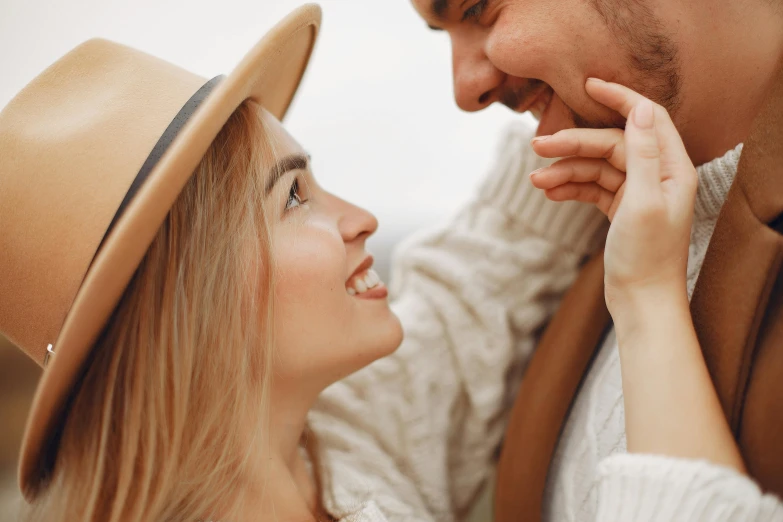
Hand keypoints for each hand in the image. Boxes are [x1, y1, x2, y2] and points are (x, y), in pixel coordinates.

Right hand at [529, 79, 697, 308]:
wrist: (641, 302)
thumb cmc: (647, 256)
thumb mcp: (644, 201)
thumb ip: (642, 154)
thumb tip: (641, 109)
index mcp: (670, 169)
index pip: (646, 118)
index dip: (619, 98)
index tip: (588, 84)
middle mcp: (655, 176)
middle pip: (610, 145)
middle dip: (573, 145)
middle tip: (537, 146)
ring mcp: (636, 193)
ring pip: (596, 168)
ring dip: (565, 170)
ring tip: (535, 181)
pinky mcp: (620, 210)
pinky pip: (591, 188)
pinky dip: (570, 188)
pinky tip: (548, 193)